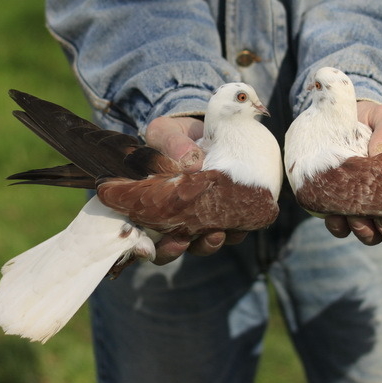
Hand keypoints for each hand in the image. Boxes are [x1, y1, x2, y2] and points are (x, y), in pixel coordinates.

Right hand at [144, 115, 247, 263]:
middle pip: (170, 248)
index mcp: (149, 206)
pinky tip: (241, 222)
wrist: (207, 131)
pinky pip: (233, 229)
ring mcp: (201, 219)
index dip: (142, 248)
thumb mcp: (166, 132)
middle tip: (182, 241)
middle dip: (174, 250)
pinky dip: (237, 229)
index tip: (147, 248)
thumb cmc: (176, 137)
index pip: (140, 236)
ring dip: (208, 244)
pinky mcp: (228, 213)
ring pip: (202, 244)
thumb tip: (191, 163)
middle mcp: (173, 220)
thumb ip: (173, 144)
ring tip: (216, 234)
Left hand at [323, 101, 381, 246]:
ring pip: (371, 235)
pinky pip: (340, 228)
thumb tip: (379, 151)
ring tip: (355, 218)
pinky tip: (333, 215)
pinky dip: (338, 226)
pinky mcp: (338, 206)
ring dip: (365, 232)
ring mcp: (365, 206)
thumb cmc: (371, 119)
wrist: (339, 118)